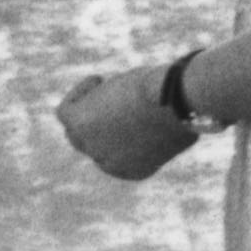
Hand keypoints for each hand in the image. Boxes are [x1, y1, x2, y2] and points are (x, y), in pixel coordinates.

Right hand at [57, 63, 199, 180]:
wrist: (172, 103)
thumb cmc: (186, 109)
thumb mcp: (183, 121)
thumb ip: (171, 124)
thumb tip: (172, 115)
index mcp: (134, 170)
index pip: (115, 154)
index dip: (120, 130)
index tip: (130, 109)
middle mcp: (109, 163)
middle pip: (92, 143)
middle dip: (101, 120)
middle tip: (117, 97)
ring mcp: (92, 146)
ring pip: (75, 129)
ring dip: (88, 106)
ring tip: (108, 86)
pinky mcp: (79, 125)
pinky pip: (64, 111)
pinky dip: (78, 94)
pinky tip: (98, 80)